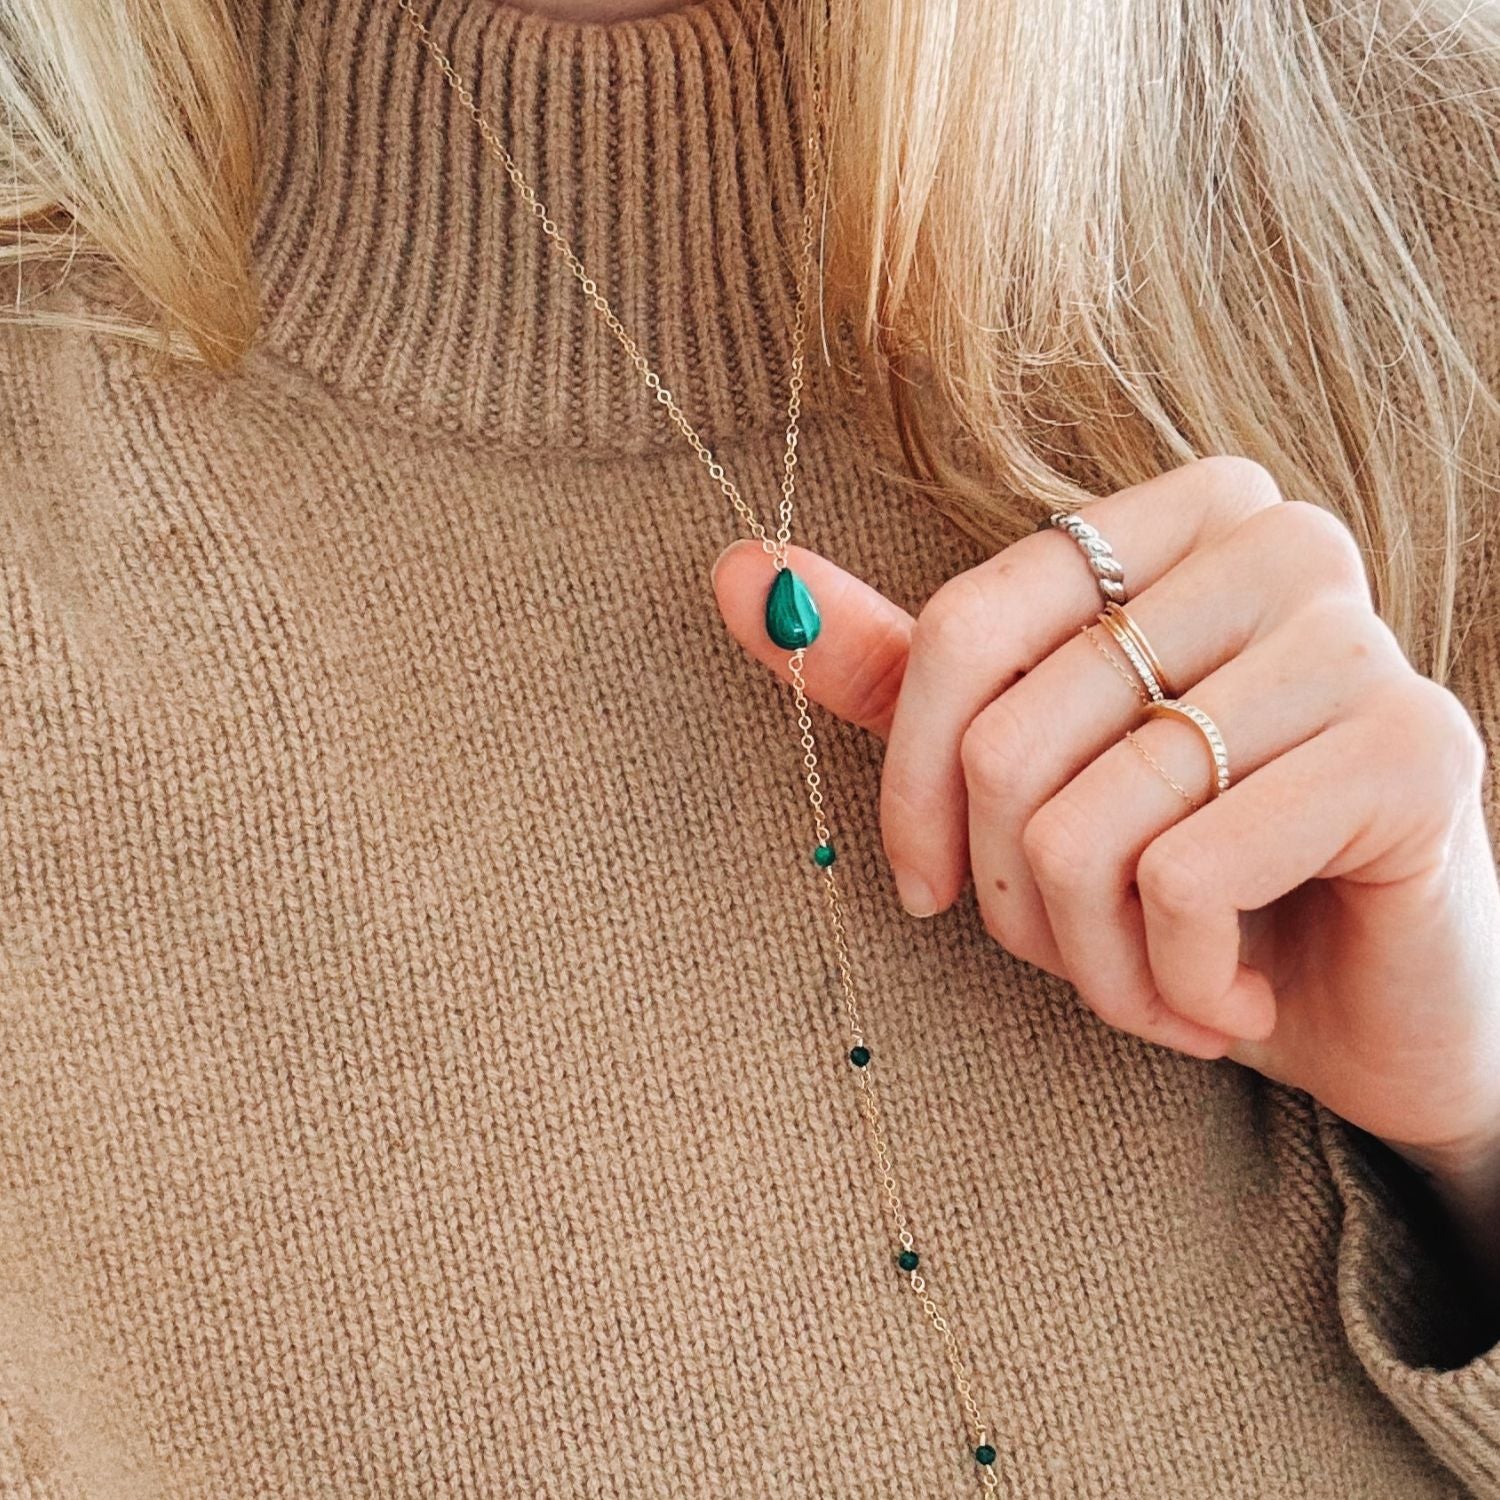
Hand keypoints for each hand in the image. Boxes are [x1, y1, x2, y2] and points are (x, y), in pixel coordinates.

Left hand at [712, 457, 1499, 1193]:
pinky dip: (1171, 982)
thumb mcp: (1034, 772)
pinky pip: (1184, 875)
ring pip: (1087, 821)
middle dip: (1012, 900)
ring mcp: (1357, 640)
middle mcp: (1278, 545)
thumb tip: (735, 570)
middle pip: (1013, 738)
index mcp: (1181, 518)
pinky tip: (1229, 997)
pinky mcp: (1414, 750)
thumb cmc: (1191, 875)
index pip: (962, 629)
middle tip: (1079, 954)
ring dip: (1092, 961)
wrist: (1365, 1005)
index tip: (919, 888)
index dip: (909, 787)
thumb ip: (901, 672)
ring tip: (1153, 987)